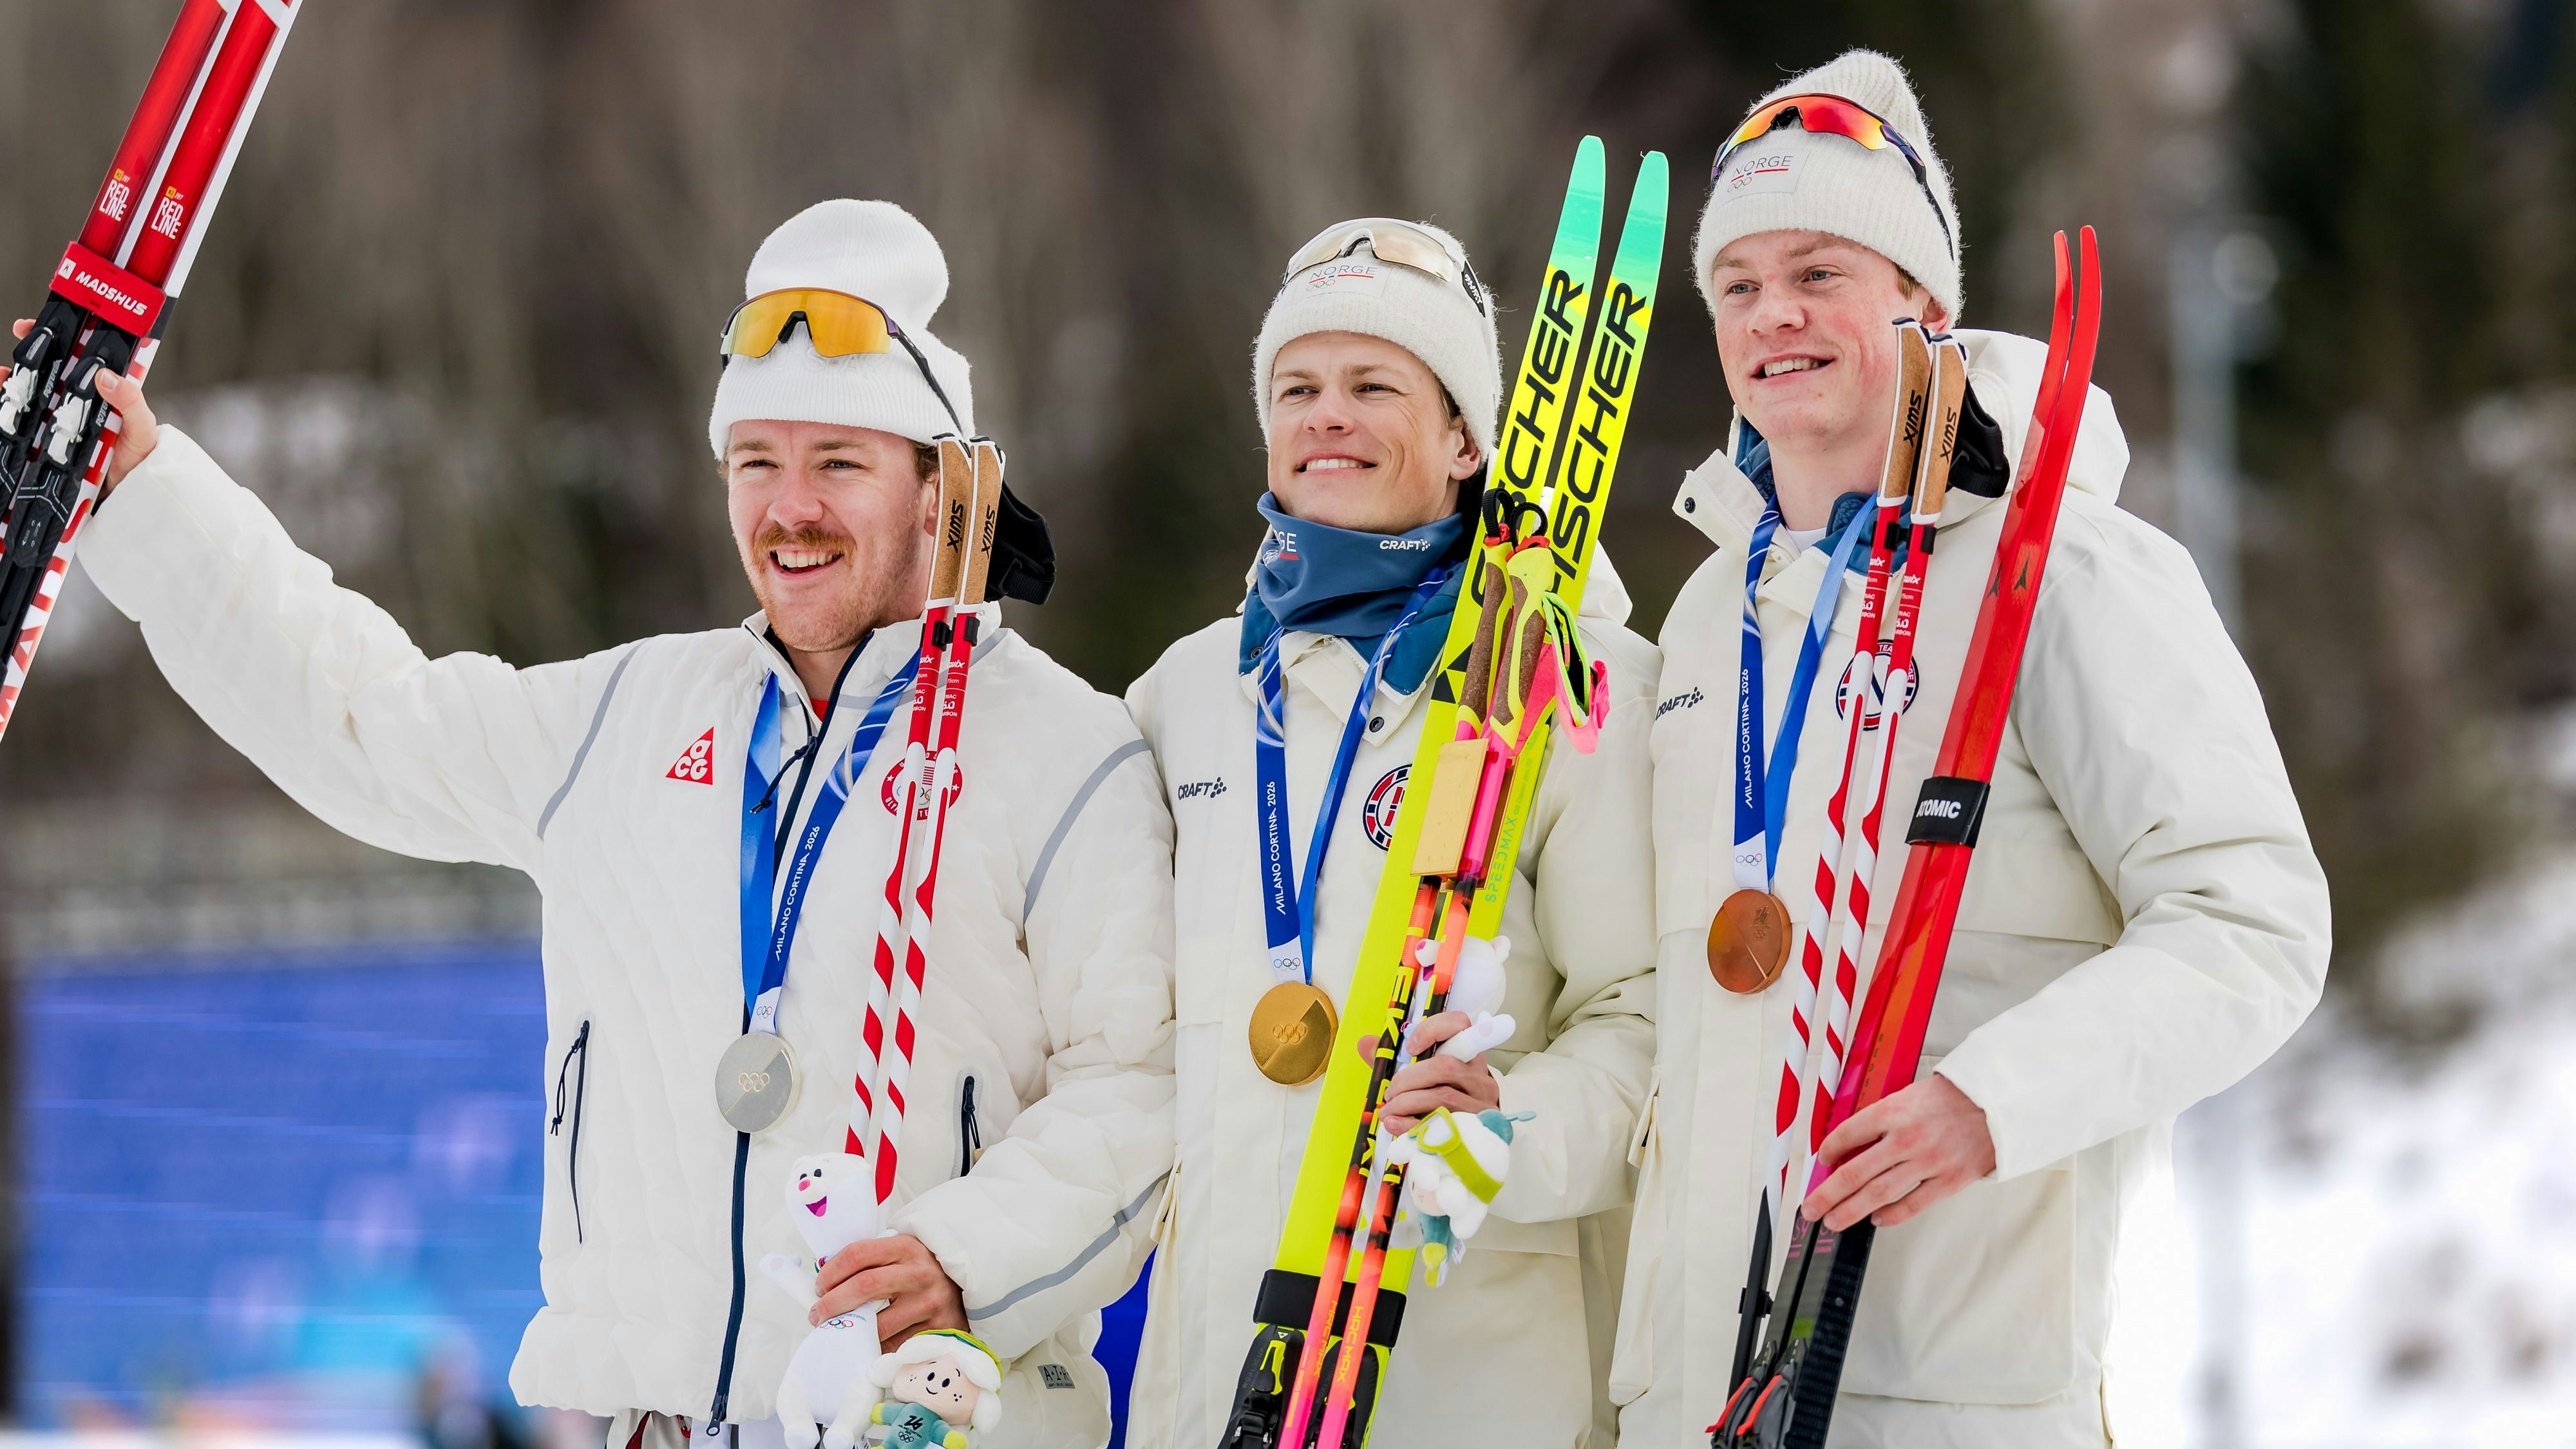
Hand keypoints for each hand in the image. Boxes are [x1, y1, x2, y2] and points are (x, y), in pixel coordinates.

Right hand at [12, 318, 157, 491]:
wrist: (129, 492)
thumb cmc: (139, 456)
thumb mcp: (142, 427)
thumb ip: (130, 402)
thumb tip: (106, 376)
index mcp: (104, 390)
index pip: (80, 355)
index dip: (60, 337)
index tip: (38, 326)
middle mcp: (81, 399)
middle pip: (52, 368)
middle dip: (32, 353)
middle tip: (20, 340)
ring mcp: (64, 416)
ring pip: (33, 391)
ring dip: (15, 380)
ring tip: (5, 376)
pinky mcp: (50, 437)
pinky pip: (25, 419)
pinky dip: (9, 410)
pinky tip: (1, 404)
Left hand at [812, 1232, 965, 1345]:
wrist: (967, 1288)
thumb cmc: (922, 1271)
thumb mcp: (902, 1254)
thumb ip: (871, 1262)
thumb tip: (825, 1282)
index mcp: (906, 1247)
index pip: (858, 1254)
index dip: (831, 1272)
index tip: (819, 1287)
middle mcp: (919, 1273)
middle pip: (864, 1286)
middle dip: (832, 1303)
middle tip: (817, 1316)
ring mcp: (930, 1303)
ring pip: (878, 1324)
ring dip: (851, 1332)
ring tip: (838, 1332)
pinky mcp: (937, 1330)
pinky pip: (895, 1346)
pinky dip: (876, 1348)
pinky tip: (867, 1344)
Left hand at [1377, 1011, 1501, 1136]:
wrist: (1471, 1136)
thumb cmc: (1442, 1098)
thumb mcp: (1423, 1075)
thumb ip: (1395, 1059)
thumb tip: (1365, 1043)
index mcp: (1466, 1055)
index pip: (1459, 1025)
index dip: (1432, 1030)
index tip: (1410, 1047)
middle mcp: (1478, 1076)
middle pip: (1444, 1066)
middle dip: (1407, 1079)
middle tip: (1390, 1092)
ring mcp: (1480, 1104)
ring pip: (1442, 1097)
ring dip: (1406, 1103)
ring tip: (1388, 1111)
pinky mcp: (1474, 1130)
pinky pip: (1441, 1125)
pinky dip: (1411, 1125)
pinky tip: (1395, 1124)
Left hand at [1801, 1073, 1995, 1231]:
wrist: (1998, 1103)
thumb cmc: (1953, 1097)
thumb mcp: (1909, 1094)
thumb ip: (1883, 1118)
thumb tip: (1853, 1142)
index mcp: (1893, 1112)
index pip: (1848, 1134)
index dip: (1829, 1150)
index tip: (1821, 1160)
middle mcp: (1906, 1139)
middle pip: (1855, 1173)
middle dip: (1828, 1194)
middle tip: (1810, 1209)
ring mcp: (1928, 1162)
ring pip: (1879, 1193)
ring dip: (1851, 1210)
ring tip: (1833, 1221)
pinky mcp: (1950, 1180)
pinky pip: (1913, 1204)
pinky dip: (1891, 1215)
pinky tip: (1876, 1220)